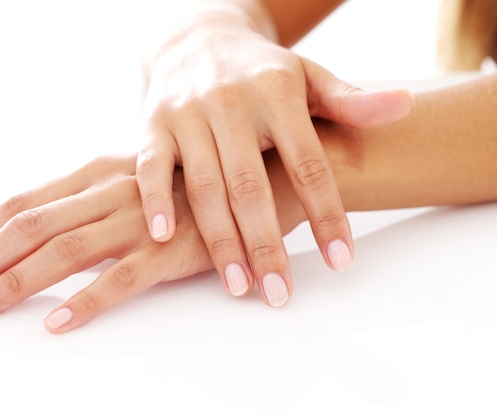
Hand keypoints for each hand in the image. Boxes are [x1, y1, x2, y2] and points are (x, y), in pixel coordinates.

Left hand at [0, 154, 218, 332]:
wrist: (254, 183)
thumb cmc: (187, 188)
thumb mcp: (130, 184)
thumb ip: (90, 202)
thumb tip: (43, 234)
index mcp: (95, 174)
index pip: (22, 203)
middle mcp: (110, 191)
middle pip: (32, 226)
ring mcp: (139, 220)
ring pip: (66, 249)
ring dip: (18, 280)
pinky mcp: (170, 251)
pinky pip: (121, 277)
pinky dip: (86, 300)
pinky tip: (57, 321)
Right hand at [136, 23, 411, 304]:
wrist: (197, 37)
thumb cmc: (260, 70)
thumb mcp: (307, 76)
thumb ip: (349, 100)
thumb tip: (404, 107)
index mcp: (277, 93)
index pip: (308, 164)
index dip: (326, 214)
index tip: (341, 260)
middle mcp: (230, 104)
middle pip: (251, 185)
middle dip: (265, 244)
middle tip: (280, 293)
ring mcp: (188, 114)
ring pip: (204, 185)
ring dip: (220, 239)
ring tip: (239, 285)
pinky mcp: (153, 123)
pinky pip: (151, 166)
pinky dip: (156, 201)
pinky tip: (164, 237)